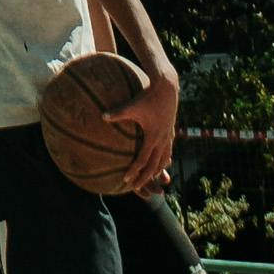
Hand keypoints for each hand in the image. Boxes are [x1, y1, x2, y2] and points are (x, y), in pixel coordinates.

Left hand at [129, 60, 180, 196]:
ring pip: (165, 159)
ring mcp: (168, 135)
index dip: (134, 172)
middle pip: (155, 166)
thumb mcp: (131, 105)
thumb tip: (102, 116)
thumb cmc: (147, 95)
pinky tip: (164, 159)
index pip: (142, 161)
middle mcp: (162, 140)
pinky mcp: (171, 129)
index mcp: (152, 137)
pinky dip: (166, 157)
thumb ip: (117, 113)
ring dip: (158, 169)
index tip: (126, 180)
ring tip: (153, 177)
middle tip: (137, 187)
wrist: (166, 86)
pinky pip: (169, 149)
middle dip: (146, 178)